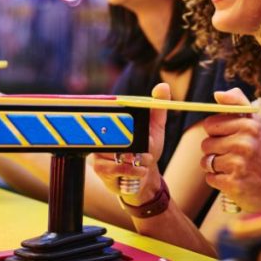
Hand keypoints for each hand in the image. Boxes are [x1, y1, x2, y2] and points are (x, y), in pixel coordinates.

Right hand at [91, 83, 170, 205]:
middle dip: (136, 145)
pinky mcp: (98, 167)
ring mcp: (98, 149)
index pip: (114, 114)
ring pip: (117, 152)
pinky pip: (115, 167)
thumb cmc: (148, 148)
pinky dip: (132, 169)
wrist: (143, 175)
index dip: (127, 123)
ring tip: (144, 160)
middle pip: (116, 134)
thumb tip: (163, 85)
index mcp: (113, 121)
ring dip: (137, 159)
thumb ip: (158, 107)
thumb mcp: (156, 127)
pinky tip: (140, 170)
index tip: (140, 133)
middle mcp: (101, 133)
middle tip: (147, 152)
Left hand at [200, 88, 260, 211]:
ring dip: (216, 167)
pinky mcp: (233, 184)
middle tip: (235, 157)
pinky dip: (219, 181)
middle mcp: (245, 143)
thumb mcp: (256, 125)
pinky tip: (236, 180)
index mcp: (249, 126)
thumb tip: (217, 94)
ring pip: (206, 162)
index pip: (210, 124)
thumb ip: (238, 104)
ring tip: (235, 168)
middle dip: (216, 151)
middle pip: (205, 144)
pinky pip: (210, 178)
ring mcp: (239, 164)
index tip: (232, 139)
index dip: (218, 133)